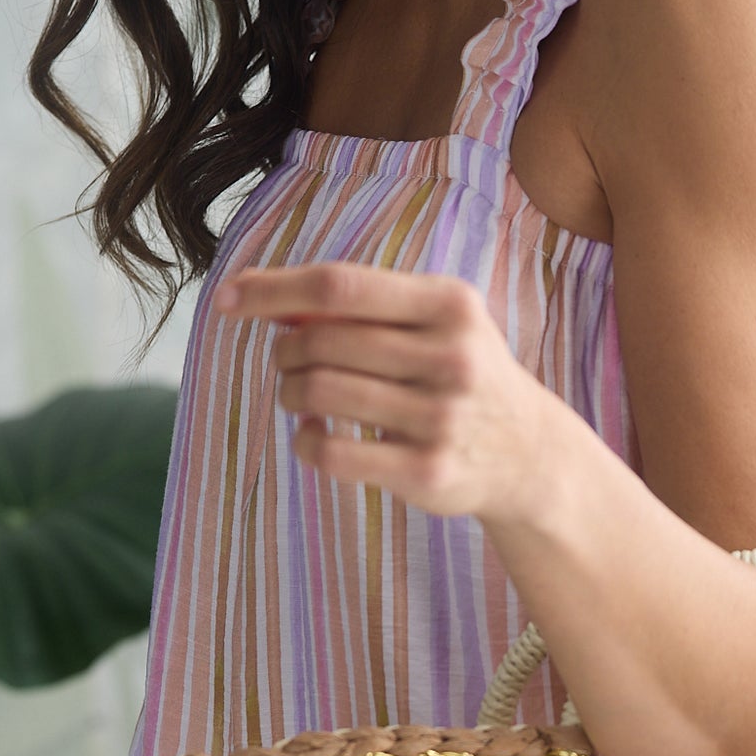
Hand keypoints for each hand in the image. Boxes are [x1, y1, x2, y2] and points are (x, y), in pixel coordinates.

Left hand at [212, 262, 555, 522]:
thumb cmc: (460, 372)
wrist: (529, 452)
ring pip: (319, 392)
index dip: (273, 289)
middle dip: (285, 350)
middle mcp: (451, 357)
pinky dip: (304, 440)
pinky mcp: (426, 471)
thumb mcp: (436, 321)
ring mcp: (440, 417)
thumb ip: (363, 304)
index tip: (226, 297)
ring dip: (290, 392)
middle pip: (321, 340)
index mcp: (449, 304)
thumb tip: (267, 297)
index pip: (340, 284)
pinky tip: (313, 433)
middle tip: (287, 361)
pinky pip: (330, 451)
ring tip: (299, 396)